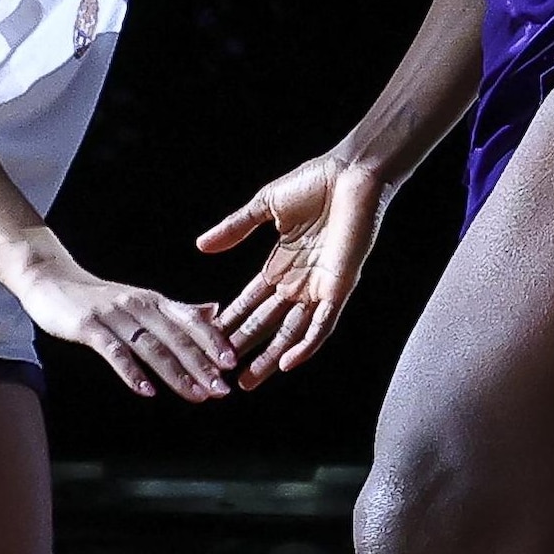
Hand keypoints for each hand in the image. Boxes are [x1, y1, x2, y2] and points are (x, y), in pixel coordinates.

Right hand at [19, 260, 235, 403]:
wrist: (51, 279)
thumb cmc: (100, 296)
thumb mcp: (143, 300)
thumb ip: (178, 310)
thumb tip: (215, 312)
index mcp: (155, 301)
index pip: (191, 321)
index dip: (212, 341)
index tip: (232, 364)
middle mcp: (139, 305)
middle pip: (176, 338)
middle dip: (202, 365)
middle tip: (221, 389)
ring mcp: (114, 315)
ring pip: (151, 347)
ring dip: (176, 373)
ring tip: (195, 395)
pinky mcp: (89, 327)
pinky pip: (114, 351)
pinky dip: (131, 372)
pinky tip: (146, 390)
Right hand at [197, 149, 392, 385]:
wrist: (352, 172)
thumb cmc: (316, 181)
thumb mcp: (265, 206)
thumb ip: (235, 228)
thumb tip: (201, 245)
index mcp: (282, 263)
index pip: (251, 300)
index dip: (231, 320)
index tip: (207, 338)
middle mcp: (300, 281)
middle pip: (267, 323)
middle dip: (244, 347)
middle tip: (220, 372)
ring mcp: (320, 287)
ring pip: (292, 333)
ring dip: (270, 358)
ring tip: (246, 380)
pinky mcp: (340, 287)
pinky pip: (323, 324)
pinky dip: (305, 345)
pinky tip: (286, 364)